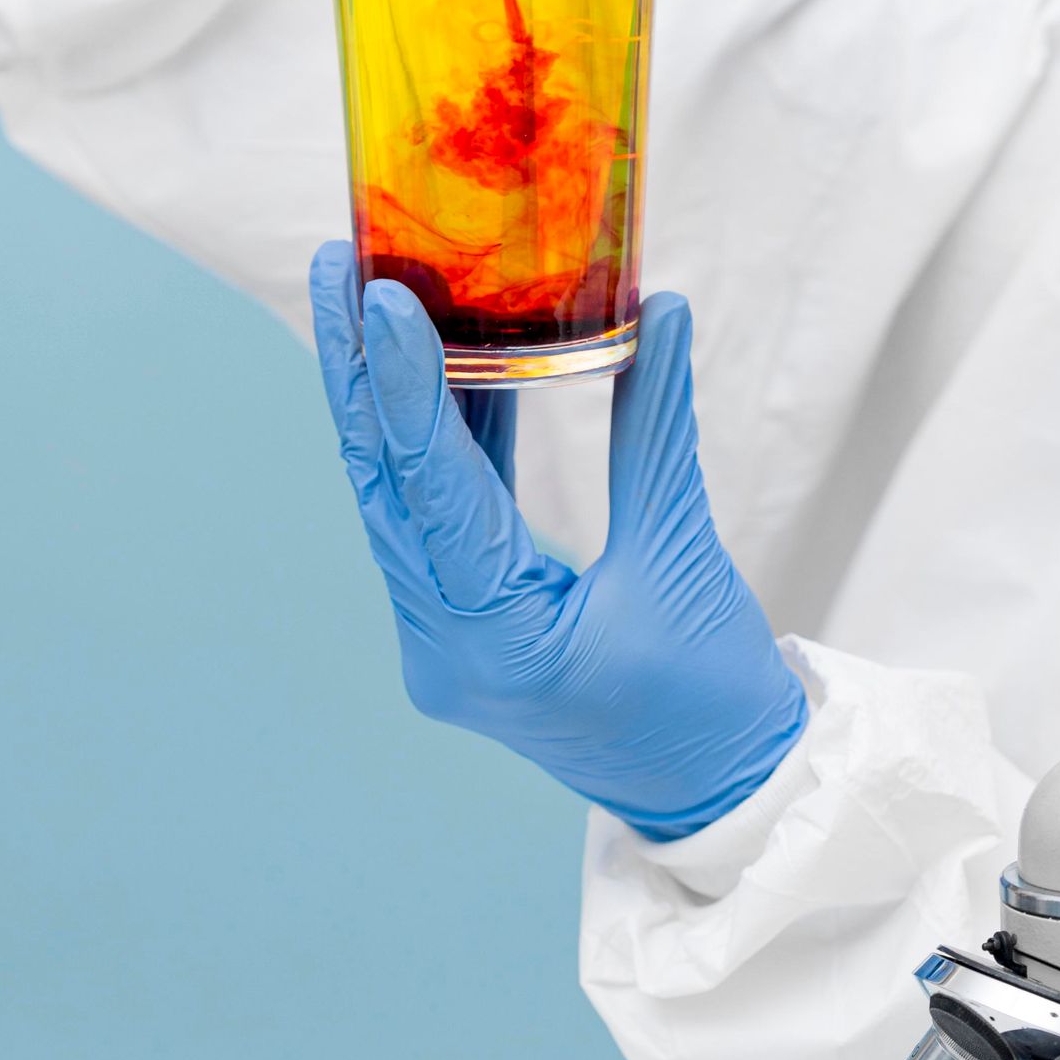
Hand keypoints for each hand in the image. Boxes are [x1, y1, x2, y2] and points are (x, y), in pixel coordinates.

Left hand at [310, 250, 808, 840]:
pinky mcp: (465, 628)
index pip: (432, 491)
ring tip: (370, 292)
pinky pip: (435, 520)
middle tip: (337, 263)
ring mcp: (445, 641)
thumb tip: (660, 310)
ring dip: (388, 399)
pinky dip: (440, 444)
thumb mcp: (682, 555)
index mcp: (492, 644)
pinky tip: (443, 363)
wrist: (722, 796)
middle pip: (384, 487)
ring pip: (398, 500)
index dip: (404, 383)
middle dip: (359, 373)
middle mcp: (442, 645)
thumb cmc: (712, 700)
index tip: (380, 294)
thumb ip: (656, 431)